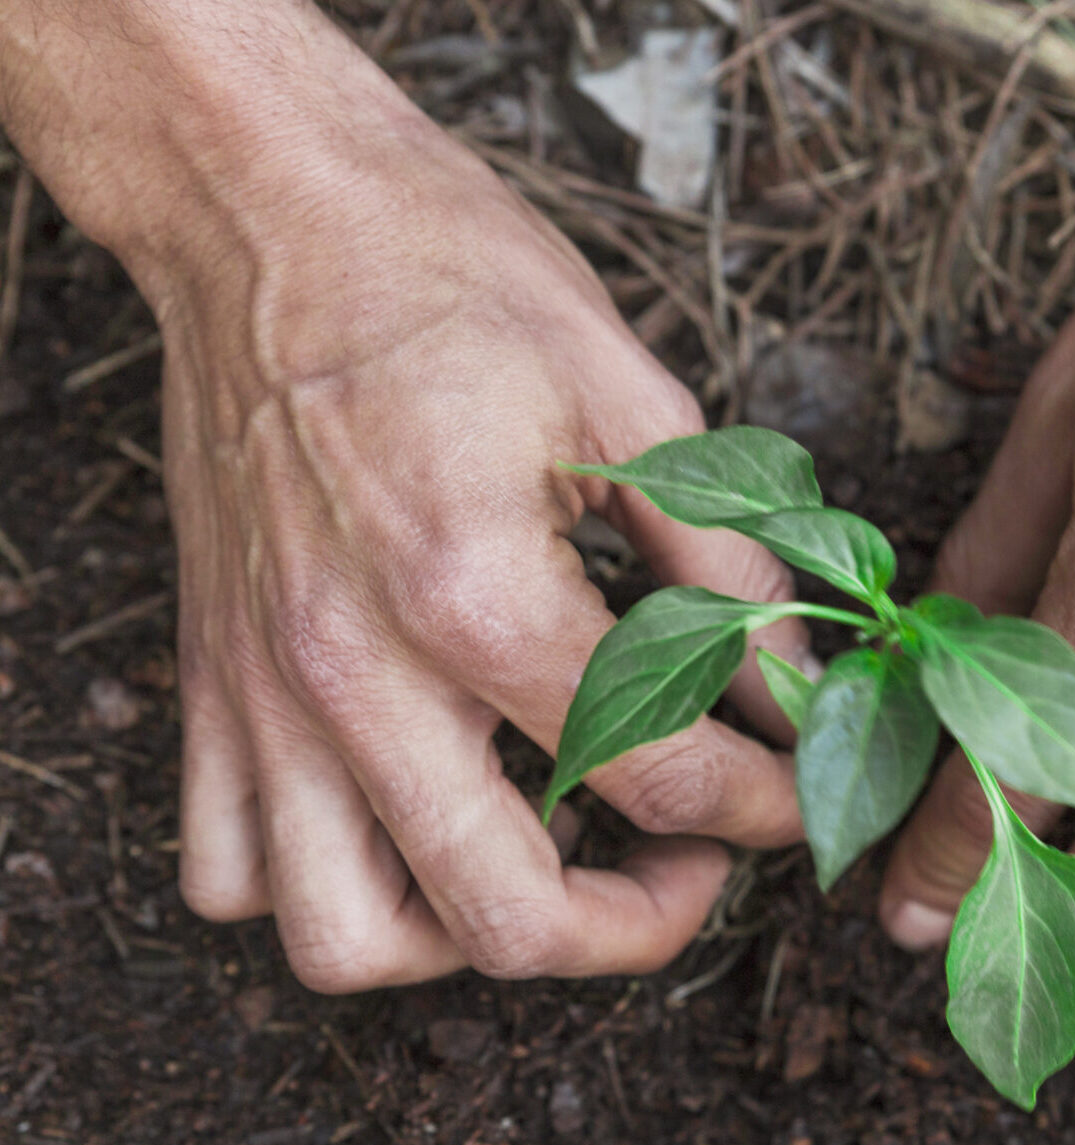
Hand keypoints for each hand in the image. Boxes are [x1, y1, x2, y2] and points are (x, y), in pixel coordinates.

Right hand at [163, 123, 806, 989]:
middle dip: (639, 929)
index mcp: (474, 590)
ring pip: (347, 939)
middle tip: (694, 867)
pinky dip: (332, 891)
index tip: (793, 797)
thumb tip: (793, 681)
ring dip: (467, 938)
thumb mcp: (629, 395)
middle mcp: (355, 673)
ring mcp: (265, 696)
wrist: (262, 205)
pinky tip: (418, 818)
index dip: (762, 806)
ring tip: (549, 856)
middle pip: (508, 917)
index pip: (656, 776)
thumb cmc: (443, 274)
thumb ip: (728, 565)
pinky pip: (235, 873)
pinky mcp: (210, 687)